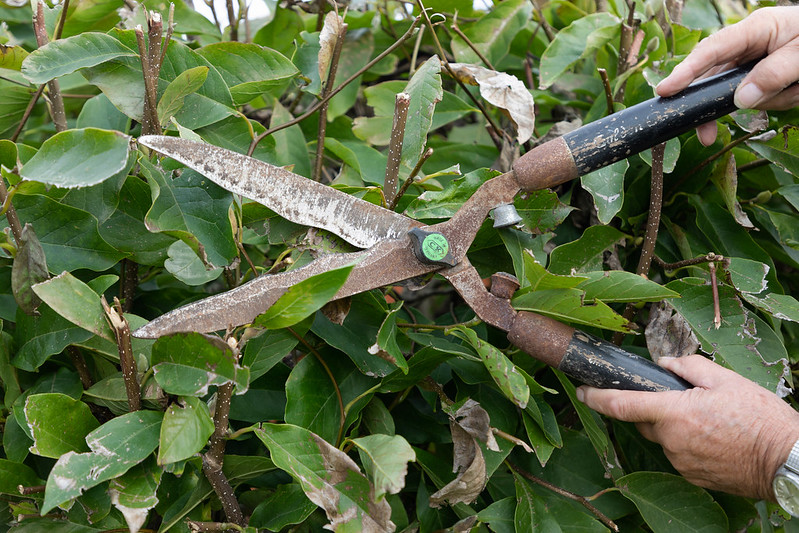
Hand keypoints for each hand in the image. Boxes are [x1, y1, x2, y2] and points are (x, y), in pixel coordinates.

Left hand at [576, 355, 798, 499]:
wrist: (787, 460)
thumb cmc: (760, 418)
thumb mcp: (726, 379)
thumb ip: (688, 367)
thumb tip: (665, 364)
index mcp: (674, 413)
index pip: (621, 405)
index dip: (596, 397)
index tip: (581, 390)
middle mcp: (671, 441)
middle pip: (643, 421)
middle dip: (651, 408)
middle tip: (681, 399)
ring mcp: (680, 462)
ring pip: (662, 438)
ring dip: (672, 426)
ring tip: (707, 419)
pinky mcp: (691, 476)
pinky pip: (677, 454)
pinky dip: (685, 443)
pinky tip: (711, 437)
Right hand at [656, 6, 798, 145]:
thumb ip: (775, 73)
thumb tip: (741, 100)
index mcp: (757, 29)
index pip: (712, 51)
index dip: (686, 72)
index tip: (666, 92)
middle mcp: (750, 44)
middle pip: (714, 78)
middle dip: (717, 106)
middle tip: (707, 136)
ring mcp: (756, 62)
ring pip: (740, 94)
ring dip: (770, 101)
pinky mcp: (765, 77)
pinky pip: (759, 99)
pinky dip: (777, 103)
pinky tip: (797, 93)